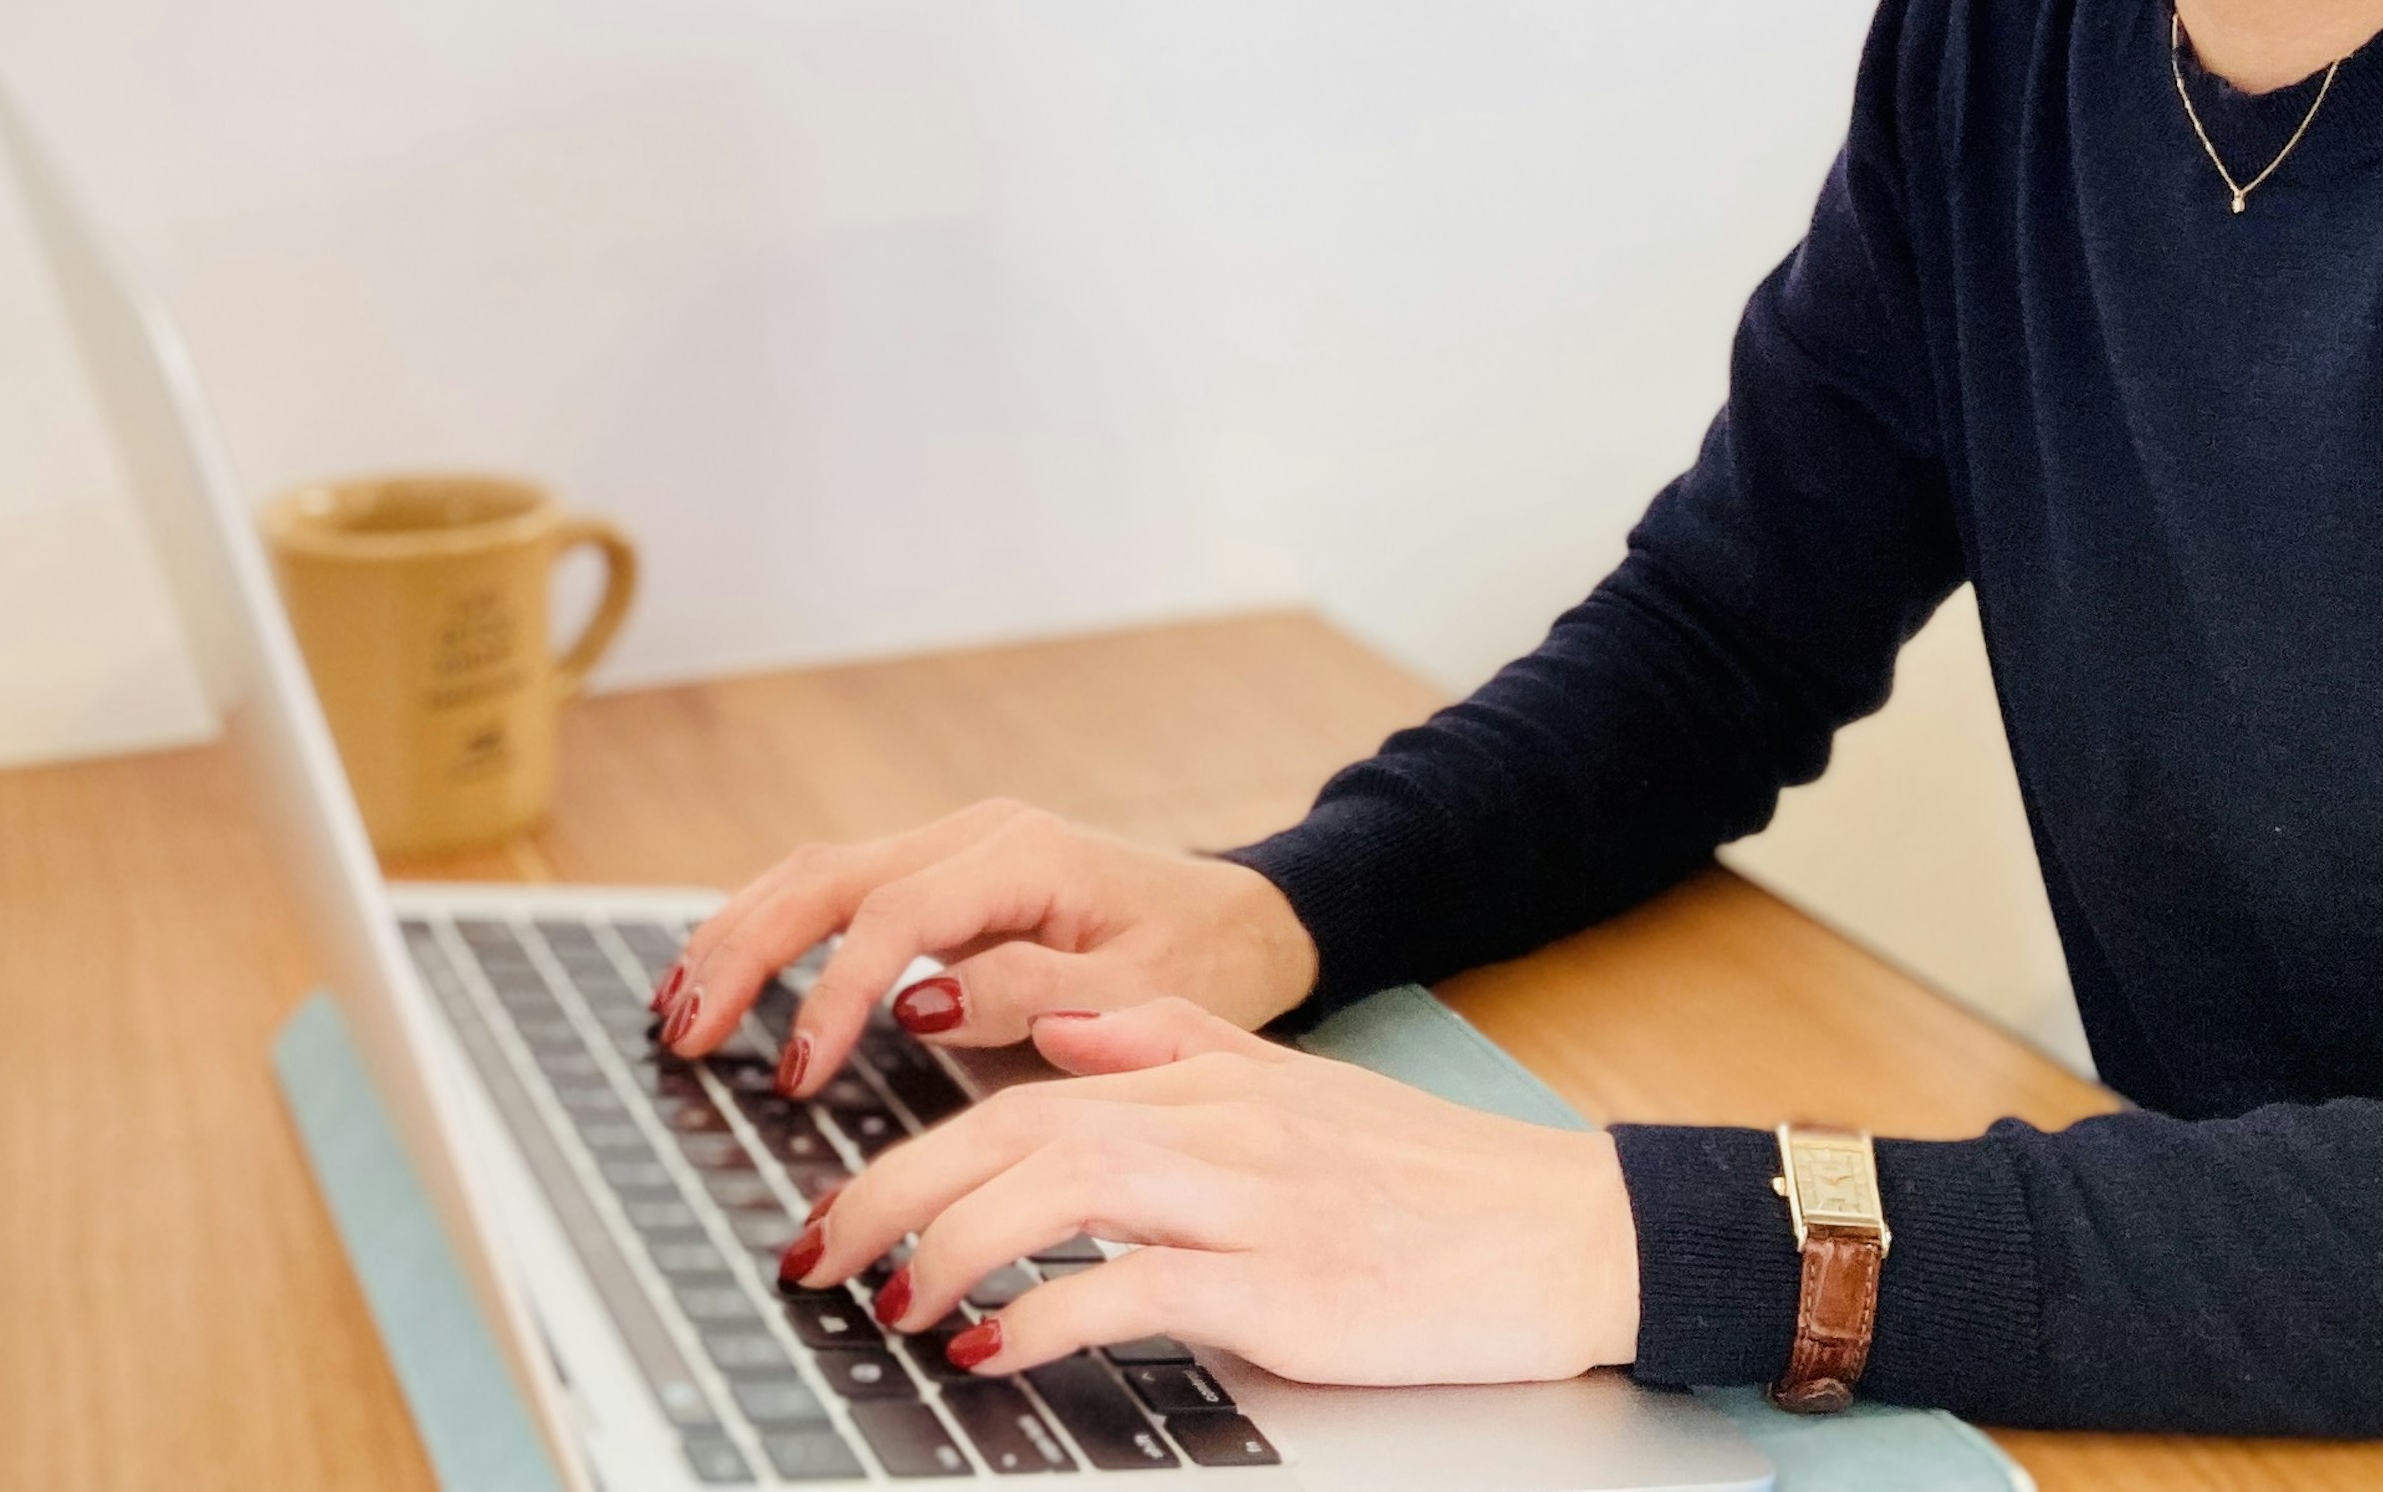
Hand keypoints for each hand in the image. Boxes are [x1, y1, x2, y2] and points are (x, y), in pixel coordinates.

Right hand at [655, 798, 1319, 1093]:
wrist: (1248, 917)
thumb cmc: (1206, 961)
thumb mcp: (1143, 995)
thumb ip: (1033, 997)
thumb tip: (916, 1005)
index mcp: (1021, 855)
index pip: (893, 915)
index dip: (832, 995)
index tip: (799, 1077)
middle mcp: (975, 835)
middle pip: (828, 877)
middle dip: (746, 953)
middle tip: (686, 1036)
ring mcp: (954, 847)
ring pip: (818, 872)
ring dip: (741, 933)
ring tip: (677, 1006)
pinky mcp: (944, 874)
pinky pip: (839, 888)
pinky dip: (772, 926)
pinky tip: (727, 971)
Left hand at [781, 997, 1640, 1386]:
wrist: (1567, 1228)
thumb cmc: (1429, 1178)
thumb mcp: (1293, 1086)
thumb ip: (1170, 1046)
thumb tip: (1056, 1030)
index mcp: (1206, 1076)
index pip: (1020, 1093)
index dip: (909, 1148)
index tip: (835, 1208)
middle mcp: (1217, 1121)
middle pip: (1015, 1133)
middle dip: (891, 1193)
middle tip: (814, 1259)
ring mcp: (1254, 1200)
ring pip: (1064, 1189)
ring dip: (952, 1247)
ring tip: (889, 1305)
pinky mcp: (1289, 1286)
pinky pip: (1143, 1289)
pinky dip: (1053, 1317)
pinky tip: (997, 1352)